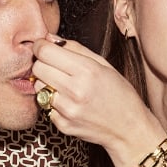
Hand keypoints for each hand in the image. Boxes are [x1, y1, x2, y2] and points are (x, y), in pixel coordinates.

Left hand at [32, 36, 165, 166]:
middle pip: (37, 68)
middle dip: (43, 64)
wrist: (128, 128)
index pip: (45, 52)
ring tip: (65, 86)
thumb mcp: (104, 64)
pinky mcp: (62, 125)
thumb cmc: (119, 94)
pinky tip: (69, 102)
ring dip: (46, 83)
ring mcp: (67, 110)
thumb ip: (74, 48)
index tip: (43, 47)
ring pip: (38, 87)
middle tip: (56, 67)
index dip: (41, 47)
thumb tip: (48, 38)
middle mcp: (75, 91)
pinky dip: (53, 102)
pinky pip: (45, 106)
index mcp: (87, 71)